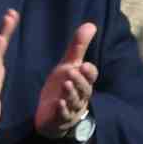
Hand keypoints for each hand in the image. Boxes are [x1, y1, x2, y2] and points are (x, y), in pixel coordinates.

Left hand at [32, 21, 99, 142]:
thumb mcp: (68, 65)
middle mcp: (80, 96)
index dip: (88, 72)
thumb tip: (90, 24)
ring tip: (65, 84)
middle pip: (84, 89)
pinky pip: (63, 115)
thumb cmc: (62, 86)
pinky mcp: (60, 118)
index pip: (90, 77)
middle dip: (79, 81)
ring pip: (74, 102)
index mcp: (83, 82)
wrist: (52, 114)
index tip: (84, 65)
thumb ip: (78, 47)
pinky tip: (58, 104)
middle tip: (72, 72)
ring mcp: (71, 108)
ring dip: (70, 93)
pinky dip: (61, 110)